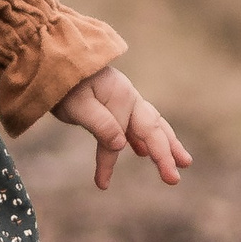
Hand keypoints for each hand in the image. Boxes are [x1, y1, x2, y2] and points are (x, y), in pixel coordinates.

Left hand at [54, 67, 191, 189]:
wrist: (57, 57)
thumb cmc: (64, 82)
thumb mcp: (77, 106)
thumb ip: (101, 125)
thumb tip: (121, 146)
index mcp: (122, 98)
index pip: (119, 137)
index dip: (109, 162)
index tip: (102, 184)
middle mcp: (129, 98)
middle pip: (153, 130)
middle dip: (165, 155)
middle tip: (174, 179)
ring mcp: (126, 98)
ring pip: (153, 125)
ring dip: (167, 144)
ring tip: (184, 160)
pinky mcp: (117, 101)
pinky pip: (139, 123)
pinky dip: (146, 138)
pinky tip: (142, 152)